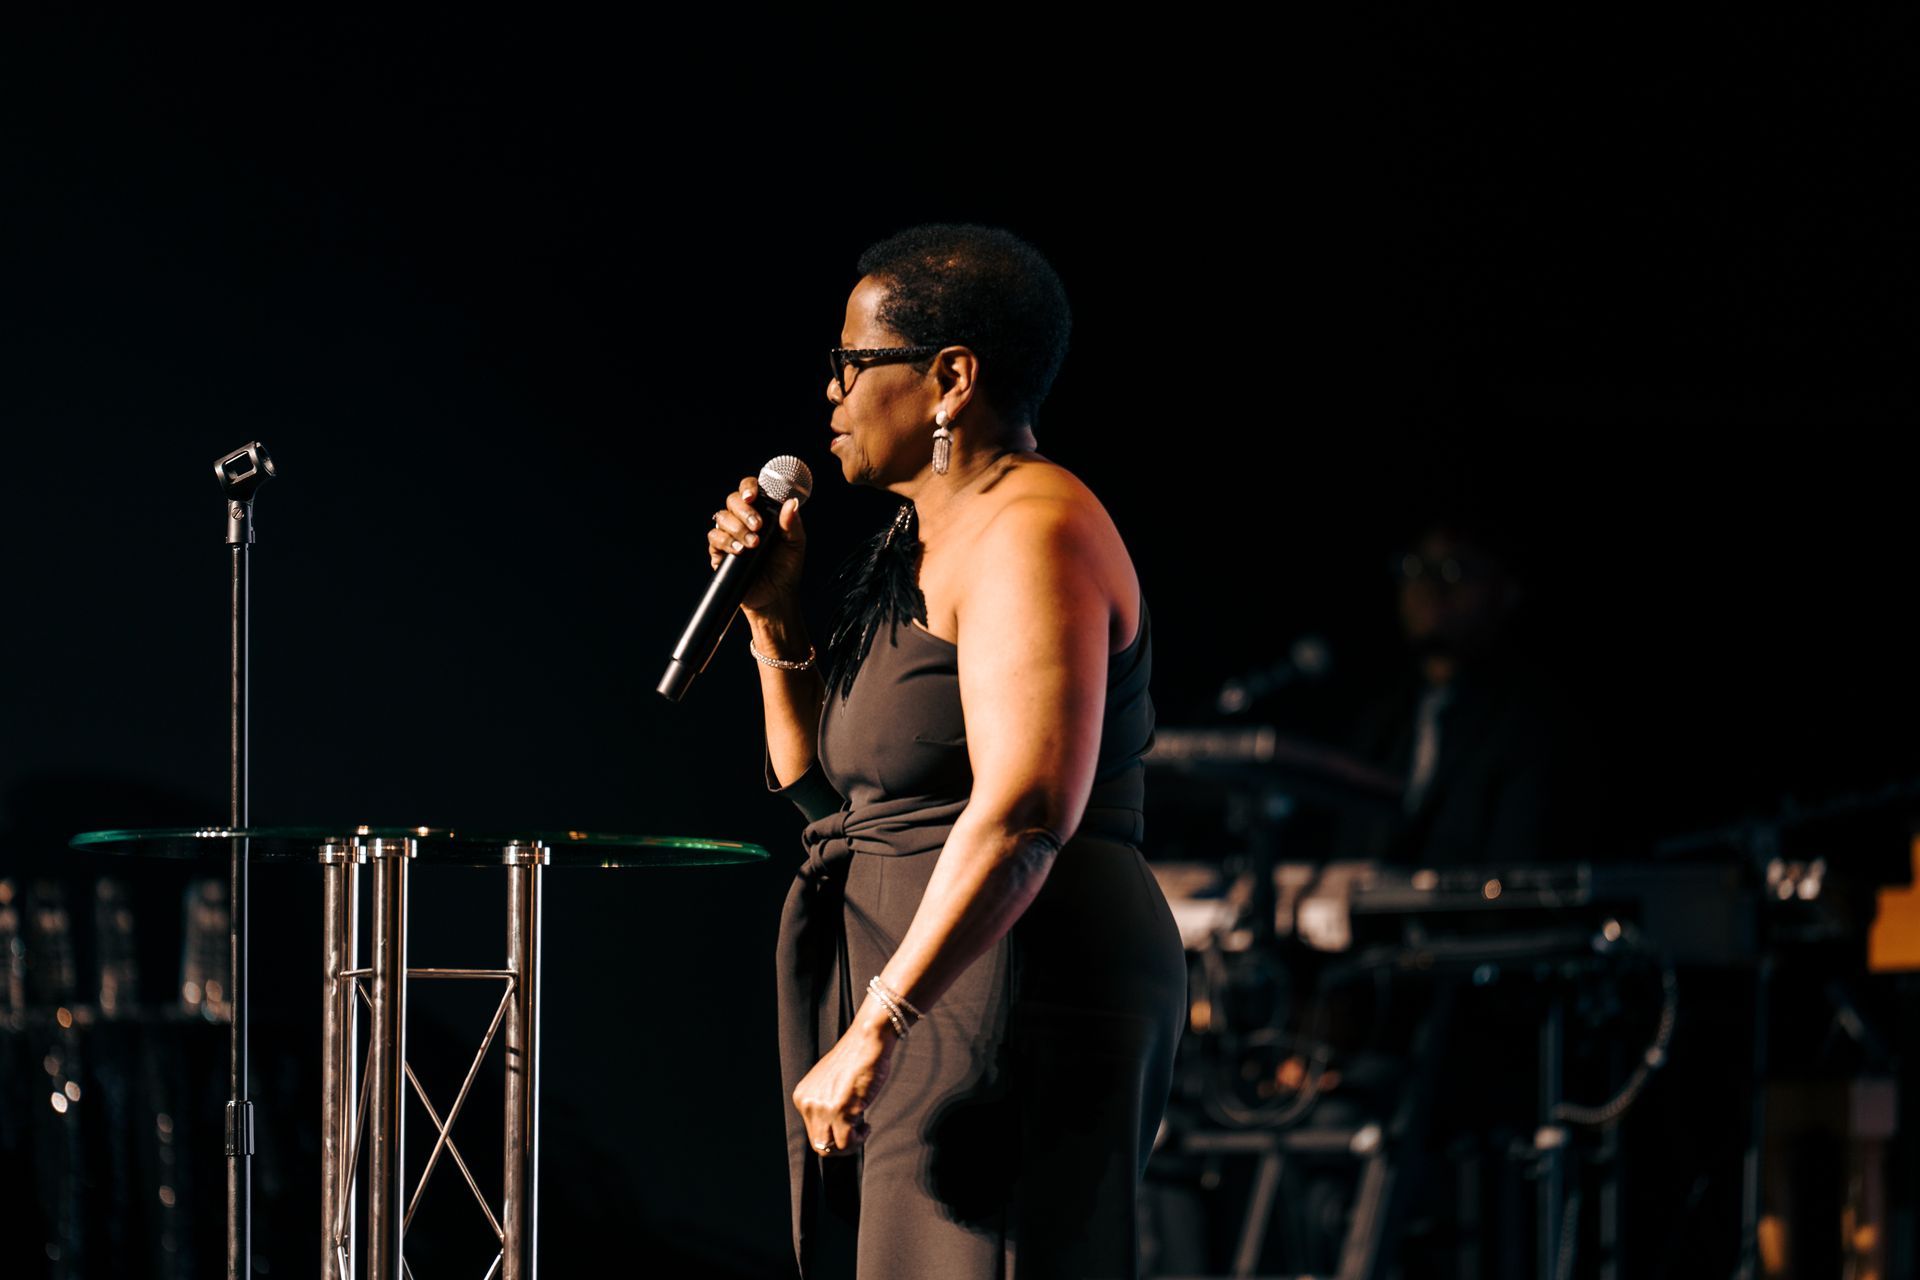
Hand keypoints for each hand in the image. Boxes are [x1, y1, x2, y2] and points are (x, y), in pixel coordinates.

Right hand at [706, 475, 805, 615]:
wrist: (776, 597)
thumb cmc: (786, 569)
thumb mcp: (795, 545)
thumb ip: (792, 524)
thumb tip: (791, 503)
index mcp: (761, 513)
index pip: (749, 490)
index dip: (748, 488)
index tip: (753, 496)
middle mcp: (743, 520)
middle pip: (732, 500)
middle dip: (744, 511)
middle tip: (758, 526)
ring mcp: (730, 535)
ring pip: (721, 518)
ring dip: (737, 528)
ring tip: (753, 544)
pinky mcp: (720, 552)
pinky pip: (714, 538)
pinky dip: (726, 542)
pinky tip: (739, 551)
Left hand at [792, 1022, 896, 1157]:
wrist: (868, 1039)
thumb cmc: (857, 1059)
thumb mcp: (831, 1084)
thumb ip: (827, 1103)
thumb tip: (835, 1129)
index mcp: (803, 1097)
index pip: (813, 1132)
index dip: (834, 1134)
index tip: (850, 1124)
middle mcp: (808, 1103)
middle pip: (820, 1144)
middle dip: (841, 1143)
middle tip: (857, 1130)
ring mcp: (822, 1108)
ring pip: (830, 1148)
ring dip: (849, 1144)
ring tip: (862, 1127)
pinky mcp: (840, 1110)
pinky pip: (846, 1143)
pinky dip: (859, 1140)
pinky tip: (866, 1125)